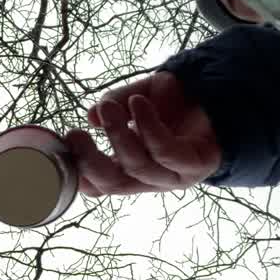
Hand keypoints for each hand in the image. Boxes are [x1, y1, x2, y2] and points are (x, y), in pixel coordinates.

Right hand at [66, 71, 221, 196]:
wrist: (218, 94)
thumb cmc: (173, 103)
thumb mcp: (137, 96)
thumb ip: (116, 104)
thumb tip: (94, 115)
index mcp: (131, 169)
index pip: (102, 184)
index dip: (81, 175)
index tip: (62, 151)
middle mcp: (150, 179)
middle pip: (114, 184)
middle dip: (91, 162)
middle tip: (74, 135)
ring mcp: (174, 176)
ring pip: (138, 166)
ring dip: (118, 136)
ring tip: (108, 108)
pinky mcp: (196, 165)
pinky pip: (166, 151)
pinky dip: (148, 127)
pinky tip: (139, 104)